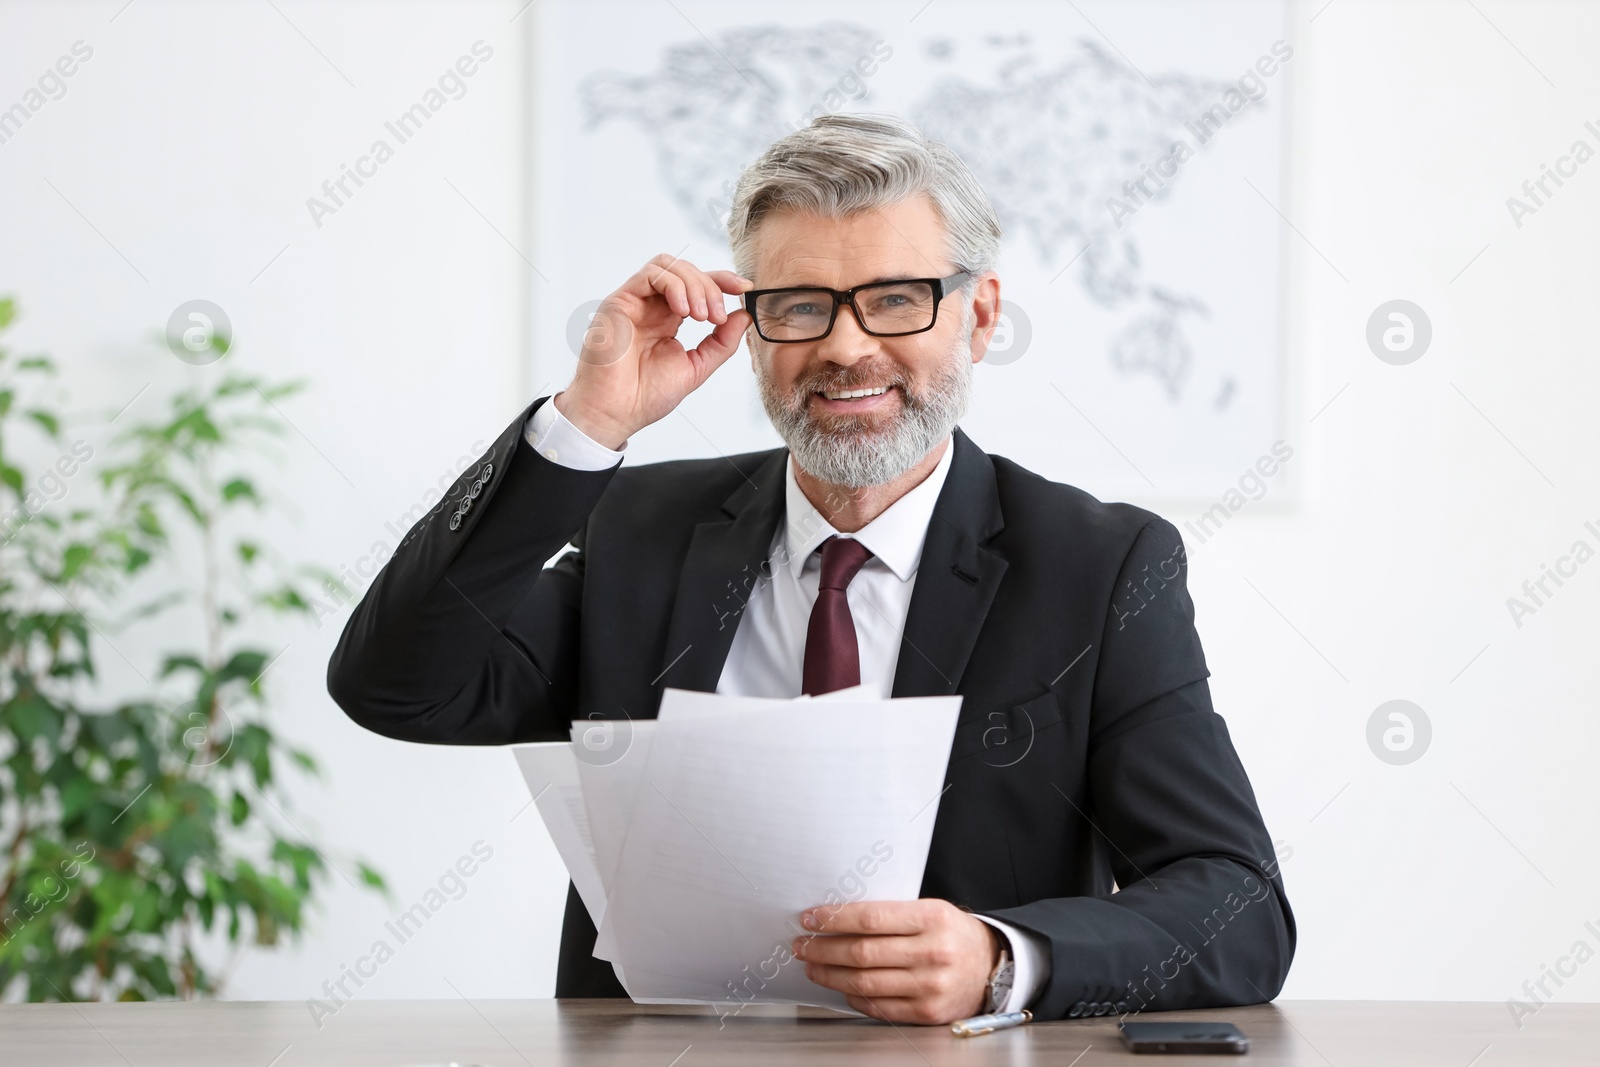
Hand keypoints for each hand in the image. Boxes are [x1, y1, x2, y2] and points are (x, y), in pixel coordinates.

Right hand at [555, 254, 752, 448]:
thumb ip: (721, 342)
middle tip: (717, 316)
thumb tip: (744, 316)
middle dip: (710, 287)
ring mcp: (635, 302)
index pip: (696, 285)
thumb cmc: (645, 396)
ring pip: (669, 266)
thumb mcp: (697, 366)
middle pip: (686, 271)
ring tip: (701, 315)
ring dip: (693, 284)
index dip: (722, 281)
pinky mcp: (620, 302)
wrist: (617, 412)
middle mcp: (651, 306)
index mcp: (668, 319)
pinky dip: (673, 286)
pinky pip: (650, 275)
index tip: (745, 289)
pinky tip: (683, 311)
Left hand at [791, 899, 1000, 1024]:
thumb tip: (837, 918)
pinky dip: (853, 996)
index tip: (811, 918)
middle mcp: (932, 952)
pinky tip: (839, 986)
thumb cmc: (953, 933)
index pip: (871, 918)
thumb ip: (891, 914)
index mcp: (932, 918)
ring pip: (865, 981)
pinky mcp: (926, 1011)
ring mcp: (930, 985)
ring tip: (812, 965)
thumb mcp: (930, 910)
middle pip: (862, 952)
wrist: (991, 967)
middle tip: (802, 944)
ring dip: (830, 973)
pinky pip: (878, 1006)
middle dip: (824, 947)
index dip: (835, 919)